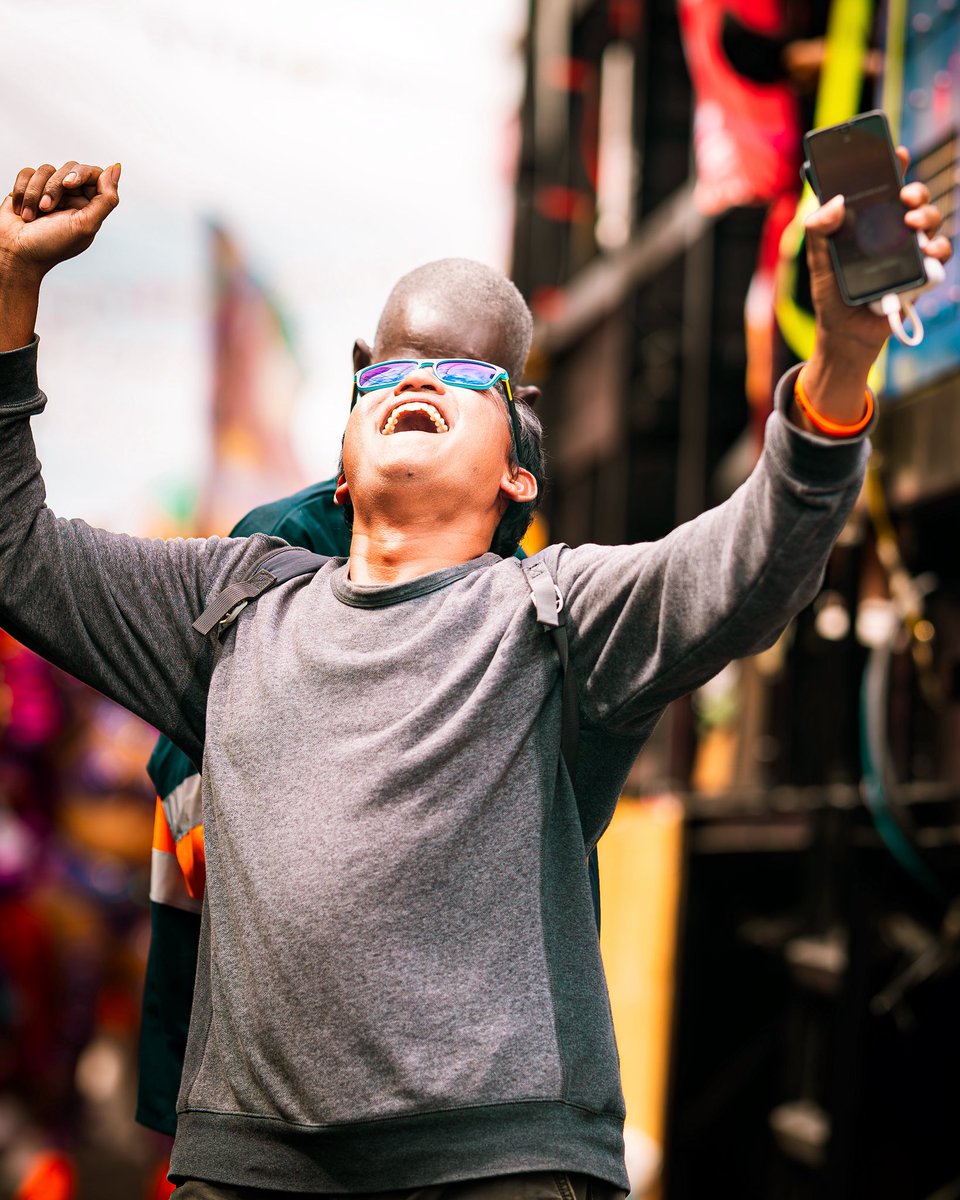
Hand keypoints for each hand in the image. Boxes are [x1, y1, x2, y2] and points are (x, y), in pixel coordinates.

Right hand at [0, 161, 120, 282]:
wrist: (15, 254)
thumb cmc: (50, 245)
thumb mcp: (86, 225)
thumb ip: (106, 199)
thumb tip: (116, 169)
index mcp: (89, 207)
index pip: (95, 175)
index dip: (82, 173)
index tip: (68, 184)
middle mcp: (72, 198)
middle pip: (71, 168)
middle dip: (54, 187)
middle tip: (47, 208)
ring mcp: (50, 192)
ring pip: (46, 169)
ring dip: (35, 193)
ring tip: (31, 217)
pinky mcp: (29, 188)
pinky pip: (28, 172)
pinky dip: (22, 190)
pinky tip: (21, 210)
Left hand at [804, 147, 950, 370]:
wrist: (844, 333)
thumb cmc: (831, 294)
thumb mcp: (818, 260)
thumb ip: (818, 230)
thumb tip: (835, 202)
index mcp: (869, 222)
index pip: (885, 188)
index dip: (894, 167)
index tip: (896, 152)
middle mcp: (893, 232)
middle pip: (915, 200)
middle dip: (916, 191)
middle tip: (905, 196)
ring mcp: (910, 251)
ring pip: (932, 221)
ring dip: (928, 216)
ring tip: (913, 223)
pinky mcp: (921, 274)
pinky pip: (940, 254)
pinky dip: (938, 249)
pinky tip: (927, 250)